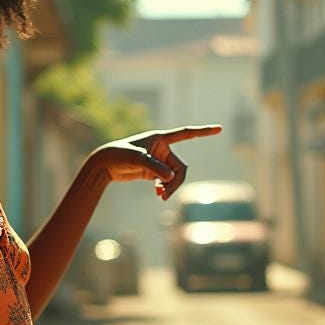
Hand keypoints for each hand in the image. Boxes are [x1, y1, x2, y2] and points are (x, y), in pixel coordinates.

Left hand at [91, 124, 222, 200]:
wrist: (105, 164)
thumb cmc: (119, 154)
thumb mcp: (136, 159)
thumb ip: (154, 167)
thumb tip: (170, 177)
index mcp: (161, 139)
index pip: (186, 134)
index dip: (203, 131)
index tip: (220, 128)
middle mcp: (162, 149)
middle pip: (181, 168)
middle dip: (175, 182)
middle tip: (164, 194)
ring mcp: (159, 161)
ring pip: (175, 176)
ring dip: (170, 187)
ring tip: (160, 196)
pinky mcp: (153, 172)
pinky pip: (167, 181)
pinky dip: (165, 188)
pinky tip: (158, 194)